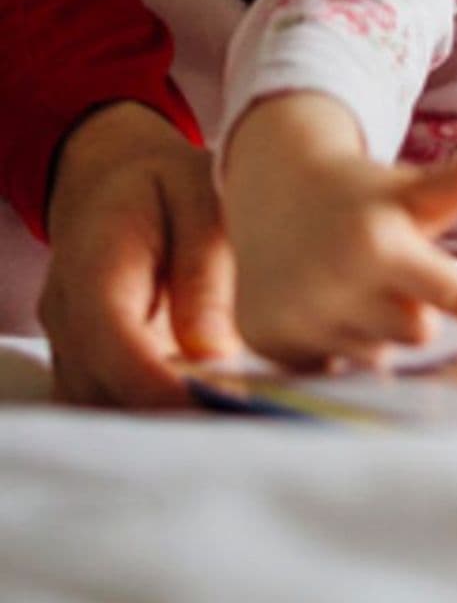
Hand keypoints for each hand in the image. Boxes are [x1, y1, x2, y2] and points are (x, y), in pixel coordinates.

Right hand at [39, 101, 239, 406]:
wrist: (113, 177)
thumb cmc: (168, 184)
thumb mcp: (200, 197)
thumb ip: (204, 270)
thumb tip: (213, 352)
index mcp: (95, 263)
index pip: (111, 340)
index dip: (157, 386)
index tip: (216, 411)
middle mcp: (68, 312)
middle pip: (100, 387)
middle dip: (164, 416)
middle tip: (242, 425)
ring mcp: (70, 341)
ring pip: (99, 404)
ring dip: (156, 423)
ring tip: (232, 423)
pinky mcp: (86, 358)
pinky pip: (106, 399)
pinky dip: (149, 415)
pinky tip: (207, 411)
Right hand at [222, 95, 456, 370]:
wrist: (271, 190)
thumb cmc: (365, 195)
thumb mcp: (418, 187)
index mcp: (385, 245)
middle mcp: (341, 285)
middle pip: (420, 332)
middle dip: (412, 308)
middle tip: (385, 270)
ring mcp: (303, 320)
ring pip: (377, 356)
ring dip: (373, 329)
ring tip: (347, 283)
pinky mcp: (271, 344)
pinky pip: (333, 370)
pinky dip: (334, 345)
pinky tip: (318, 304)